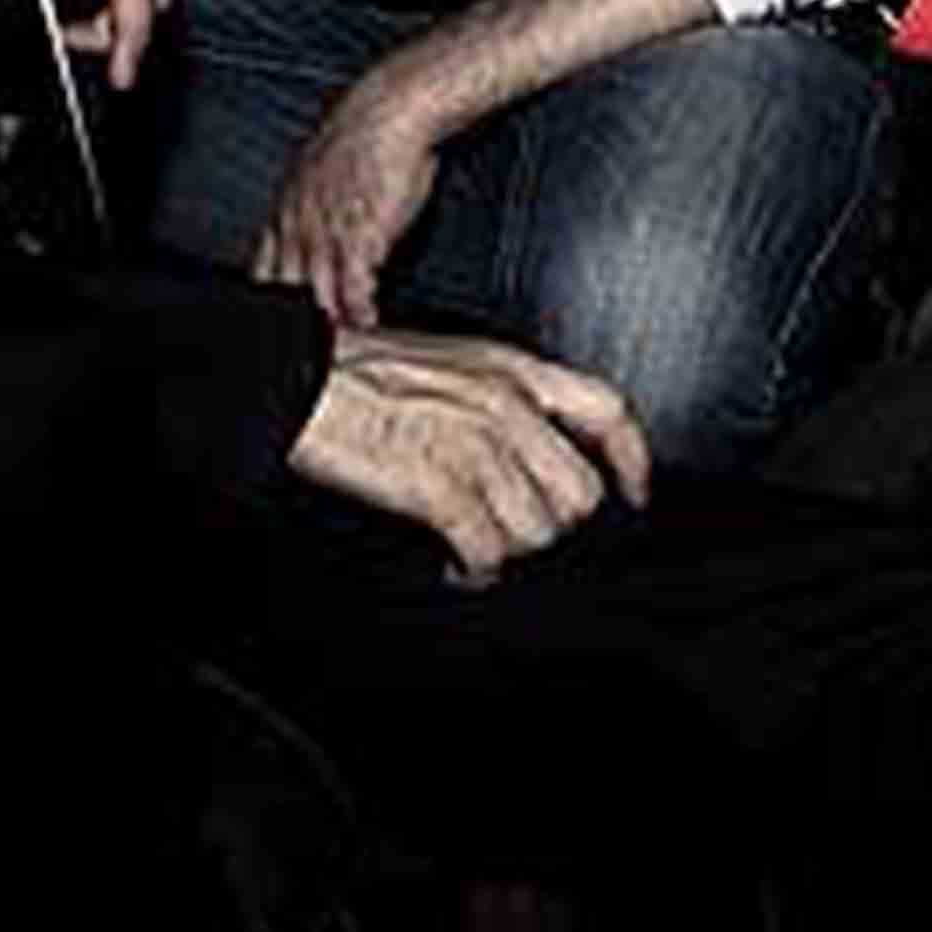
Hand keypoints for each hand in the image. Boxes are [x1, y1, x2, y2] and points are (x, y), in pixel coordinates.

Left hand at [253, 60, 449, 330]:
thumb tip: (320, 226)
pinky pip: (355, 288)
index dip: (268, 300)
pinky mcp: (360, 237)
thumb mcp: (322, 172)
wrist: (389, 112)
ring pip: (318, 295)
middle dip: (296, 320)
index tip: (278, 321)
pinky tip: (368, 318)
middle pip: (286, 290)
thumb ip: (313, 205)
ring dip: (330, 322)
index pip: (264, 269)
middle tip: (310, 342)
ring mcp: (327, 234)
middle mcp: (300, 226)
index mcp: (286, 211)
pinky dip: (360, 309)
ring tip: (342, 340)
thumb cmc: (364, 138)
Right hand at [287, 329, 651, 581]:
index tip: (633, 493)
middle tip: (516, 530)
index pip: (607, 412)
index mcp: (515, 369)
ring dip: (509, 551)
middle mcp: (507, 406)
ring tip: (478, 546)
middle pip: (578, 493)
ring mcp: (477, 447)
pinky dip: (475, 570)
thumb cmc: (360, 369)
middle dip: (551, 524)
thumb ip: (501, 396)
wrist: (299, 377)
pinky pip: (487, 551)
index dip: (632, 462)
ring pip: (536, 530)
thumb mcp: (452, 361)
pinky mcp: (440, 487)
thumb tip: (529, 446)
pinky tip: (456, 564)